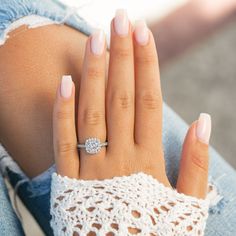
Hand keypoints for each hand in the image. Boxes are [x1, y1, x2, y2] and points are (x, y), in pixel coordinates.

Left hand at [52, 10, 210, 198]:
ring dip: (94, 72)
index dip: (147, 64)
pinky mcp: (69, 181)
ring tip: (97, 37)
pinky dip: (63, 111)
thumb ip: (197, 163)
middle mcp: (119, 159)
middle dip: (121, 56)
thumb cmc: (157, 232)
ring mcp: (91, 168)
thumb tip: (204, 121)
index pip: (148, 99)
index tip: (143, 35)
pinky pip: (63, 141)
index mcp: (149, 162)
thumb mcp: (186, 204)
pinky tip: (65, 81)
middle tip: (121, 20)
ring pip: (91, 111)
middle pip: (120, 96)